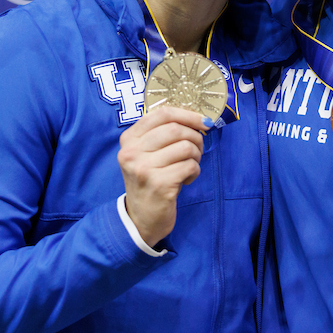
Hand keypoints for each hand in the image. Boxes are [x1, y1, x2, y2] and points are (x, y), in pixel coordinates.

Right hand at [117, 106, 209, 246]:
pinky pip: (189, 166)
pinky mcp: (159, 185)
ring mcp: (144, 168)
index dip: (188, 114)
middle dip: (195, 137)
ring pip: (185, 147)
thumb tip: (198, 118)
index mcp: (129, 139)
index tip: (203, 121)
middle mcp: (132, 152)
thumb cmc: (151, 181)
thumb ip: (162, 134)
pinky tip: (186, 179)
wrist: (141, 218)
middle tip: (198, 149)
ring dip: (196, 156)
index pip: (162, 114)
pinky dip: (195, 171)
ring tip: (190, 165)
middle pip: (176, 129)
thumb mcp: (146, 154)